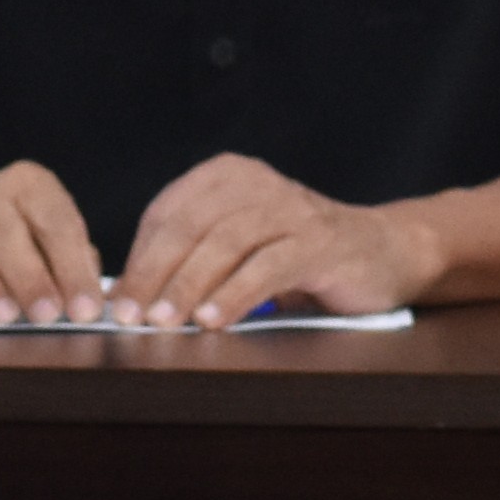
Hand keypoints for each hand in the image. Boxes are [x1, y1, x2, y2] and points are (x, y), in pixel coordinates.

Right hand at [0, 161, 104, 321]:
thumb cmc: (15, 254)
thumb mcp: (52, 252)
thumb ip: (75, 268)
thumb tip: (91, 301)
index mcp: (29, 186)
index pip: (56, 220)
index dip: (73, 267)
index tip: (86, 309)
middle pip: (3, 227)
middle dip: (28, 274)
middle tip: (46, 316)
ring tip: (2, 318)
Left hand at [104, 156, 435, 325]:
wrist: (384, 251)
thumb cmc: (298, 255)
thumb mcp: (240, 249)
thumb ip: (194, 261)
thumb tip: (130, 297)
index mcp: (227, 176)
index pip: (167, 214)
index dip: (138, 259)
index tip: (115, 302)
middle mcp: (256, 183)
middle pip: (190, 226)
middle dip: (154, 275)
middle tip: (130, 317)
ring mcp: (291, 209)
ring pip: (226, 243)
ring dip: (189, 286)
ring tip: (164, 322)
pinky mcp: (320, 241)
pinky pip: (269, 266)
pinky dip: (236, 295)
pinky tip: (214, 320)